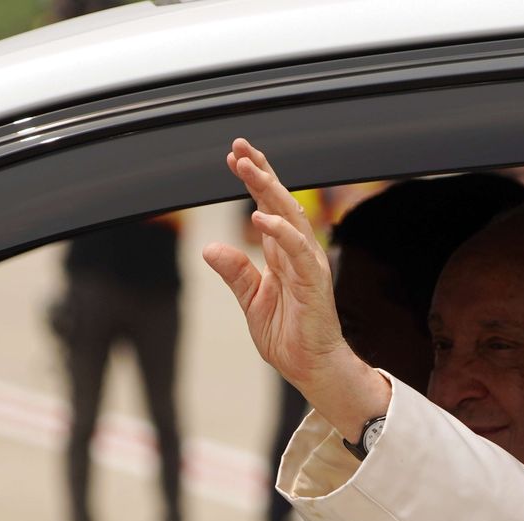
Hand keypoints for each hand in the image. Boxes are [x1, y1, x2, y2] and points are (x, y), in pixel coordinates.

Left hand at [203, 138, 390, 435]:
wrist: (310, 369)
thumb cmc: (288, 336)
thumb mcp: (251, 300)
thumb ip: (235, 272)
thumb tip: (209, 247)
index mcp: (282, 254)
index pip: (269, 207)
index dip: (255, 180)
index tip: (235, 156)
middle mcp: (297, 253)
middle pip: (280, 202)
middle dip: (260, 173)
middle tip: (239, 148)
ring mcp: (308, 266)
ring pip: (291, 218)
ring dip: (269, 191)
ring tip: (247, 168)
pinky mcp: (314, 284)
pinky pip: (298, 252)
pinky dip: (281, 233)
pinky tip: (261, 218)